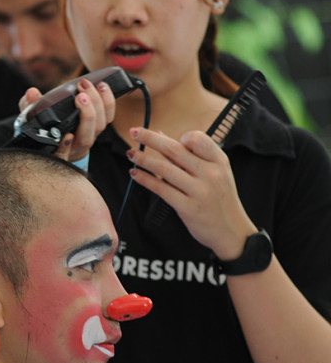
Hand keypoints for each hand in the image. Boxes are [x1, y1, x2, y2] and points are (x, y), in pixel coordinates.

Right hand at [18, 79, 115, 161]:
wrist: (58, 135)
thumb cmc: (43, 128)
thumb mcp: (31, 119)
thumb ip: (29, 107)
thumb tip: (31, 93)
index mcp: (58, 150)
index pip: (62, 154)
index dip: (66, 147)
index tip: (67, 135)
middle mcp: (76, 147)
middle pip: (87, 136)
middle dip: (87, 114)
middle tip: (80, 94)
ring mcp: (90, 136)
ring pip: (101, 126)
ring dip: (99, 104)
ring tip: (90, 85)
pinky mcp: (98, 126)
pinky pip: (108, 117)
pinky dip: (108, 101)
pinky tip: (102, 86)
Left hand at [127, 128, 255, 258]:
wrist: (231, 231)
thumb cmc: (219, 198)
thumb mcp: (214, 172)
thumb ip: (189, 154)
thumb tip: (159, 134)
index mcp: (219, 161)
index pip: (197, 139)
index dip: (179, 137)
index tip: (165, 137)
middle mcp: (211, 174)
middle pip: (175, 150)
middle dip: (150, 139)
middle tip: (134, 132)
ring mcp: (200, 191)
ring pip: (164, 169)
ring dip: (143, 159)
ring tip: (130, 153)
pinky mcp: (188, 208)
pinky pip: (161, 189)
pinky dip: (145, 179)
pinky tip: (135, 174)